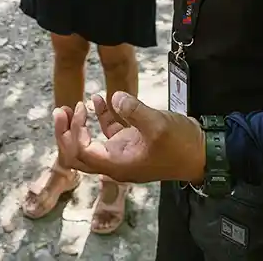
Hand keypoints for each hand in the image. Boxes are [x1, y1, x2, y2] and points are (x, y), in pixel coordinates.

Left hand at [53, 92, 205, 185]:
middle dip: (65, 134)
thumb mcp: (158, 126)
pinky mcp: (131, 141)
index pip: (80, 154)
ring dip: (79, 126)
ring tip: (74, 104)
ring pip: (90, 143)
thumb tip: (115, 98)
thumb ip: (134, 111)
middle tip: (60, 111)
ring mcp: (121, 152)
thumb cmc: (181, 145)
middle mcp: (114, 162)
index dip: (74, 132)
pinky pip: (108, 131)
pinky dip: (101, 116)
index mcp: (117, 165)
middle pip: (77, 155)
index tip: (81, 110)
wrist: (202, 153)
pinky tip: (99, 98)